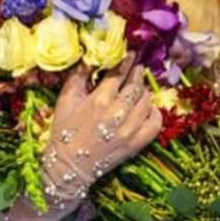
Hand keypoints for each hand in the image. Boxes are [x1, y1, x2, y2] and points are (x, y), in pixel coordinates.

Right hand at [42, 54, 160, 197]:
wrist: (69, 166)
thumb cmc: (64, 130)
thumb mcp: (65, 99)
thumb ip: (79, 75)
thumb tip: (91, 56)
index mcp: (99, 100)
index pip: (119, 74)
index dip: (126, 61)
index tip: (131, 54)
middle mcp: (117, 113)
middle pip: (135, 86)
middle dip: (138, 73)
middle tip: (138, 67)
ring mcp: (129, 130)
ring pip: (146, 102)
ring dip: (145, 91)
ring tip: (141, 87)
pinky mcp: (136, 144)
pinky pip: (154, 124)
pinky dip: (154, 113)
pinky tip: (148, 108)